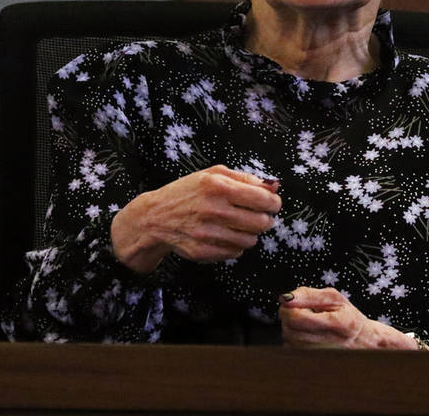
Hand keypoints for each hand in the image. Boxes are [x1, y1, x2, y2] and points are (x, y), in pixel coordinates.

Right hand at [111, 165, 280, 271]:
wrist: (154, 217)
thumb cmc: (187, 192)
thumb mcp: (213, 174)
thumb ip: (246, 178)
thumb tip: (274, 185)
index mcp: (218, 186)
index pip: (262, 199)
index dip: (274, 203)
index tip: (273, 204)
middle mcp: (212, 210)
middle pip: (261, 222)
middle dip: (266, 220)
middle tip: (260, 216)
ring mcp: (206, 233)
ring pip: (250, 240)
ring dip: (251, 234)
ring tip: (240, 226)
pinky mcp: (202, 251)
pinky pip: (235, 253)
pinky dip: (235, 245)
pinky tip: (225, 235)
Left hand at [278, 287, 420, 349]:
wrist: (364, 342)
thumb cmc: (348, 318)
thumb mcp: (335, 299)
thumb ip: (308, 295)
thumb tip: (285, 298)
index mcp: (335, 323)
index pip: (295, 317)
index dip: (288, 307)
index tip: (292, 302)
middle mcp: (327, 344)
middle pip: (289, 329)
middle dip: (289, 316)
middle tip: (302, 311)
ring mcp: (320, 357)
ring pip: (288, 339)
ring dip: (292, 328)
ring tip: (308, 323)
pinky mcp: (313, 363)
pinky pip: (291, 349)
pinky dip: (294, 340)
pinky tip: (308, 336)